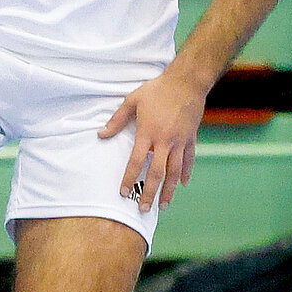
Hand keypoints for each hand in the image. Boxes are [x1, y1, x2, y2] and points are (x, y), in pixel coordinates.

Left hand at [98, 70, 209, 211]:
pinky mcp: (191, 138)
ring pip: (174, 171)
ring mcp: (180, 141)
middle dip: (150, 193)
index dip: (129, 178)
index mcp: (148, 132)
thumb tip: (100, 134)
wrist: (187, 82)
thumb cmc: (157, 89)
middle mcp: (165, 141)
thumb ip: (117, 119)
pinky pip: (188, 160)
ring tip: (163, 205)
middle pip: (156, 173)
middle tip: (144, 209)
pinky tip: (182, 184)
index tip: (124, 192)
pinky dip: (185, 173)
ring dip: (169, 190)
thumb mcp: (133, 100)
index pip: (136, 161)